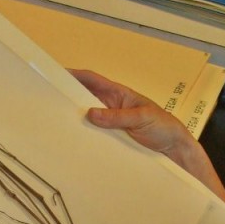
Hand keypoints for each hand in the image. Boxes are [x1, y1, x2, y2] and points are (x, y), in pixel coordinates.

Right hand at [71, 69, 224, 205]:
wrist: (175, 149)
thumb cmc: (164, 127)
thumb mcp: (142, 118)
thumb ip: (117, 117)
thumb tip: (91, 114)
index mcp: (119, 94)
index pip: (92, 80)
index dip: (75, 74)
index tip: (57, 74)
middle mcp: (111, 107)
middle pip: (85, 98)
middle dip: (68, 97)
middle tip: (49, 100)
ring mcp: (110, 123)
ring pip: (87, 118)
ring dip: (74, 119)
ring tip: (56, 121)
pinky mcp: (112, 139)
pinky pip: (94, 135)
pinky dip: (84, 136)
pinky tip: (73, 139)